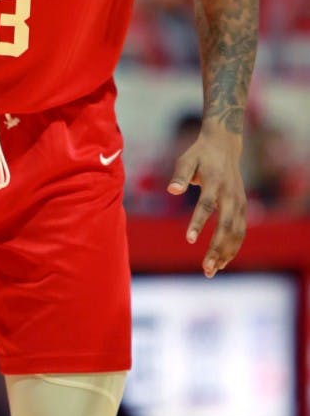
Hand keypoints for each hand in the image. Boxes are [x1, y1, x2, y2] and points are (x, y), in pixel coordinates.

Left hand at [166, 129, 246, 277]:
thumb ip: (180, 175)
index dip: (198, 223)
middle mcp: (230, 194)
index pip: (206, 205)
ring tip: (212, 270)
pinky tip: (222, 261)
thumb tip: (171, 190)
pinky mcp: (243, 207)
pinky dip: (233, 247)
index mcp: (215, 182)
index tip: (188, 240)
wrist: (224, 145)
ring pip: (237, 232)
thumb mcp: (186, 160)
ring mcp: (239, 201)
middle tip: (205, 268)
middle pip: (226, 225)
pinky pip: (241, 231)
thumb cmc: (200, 154)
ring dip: (226, 252)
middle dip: (216, 248)